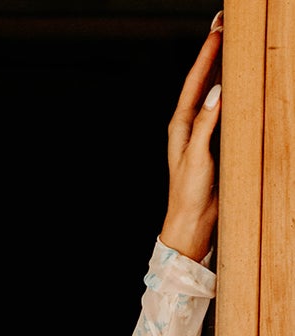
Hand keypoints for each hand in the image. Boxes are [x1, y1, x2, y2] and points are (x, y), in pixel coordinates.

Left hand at [161, 17, 221, 263]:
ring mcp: (204, 131)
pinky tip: (243, 79)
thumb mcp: (195, 157)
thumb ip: (205, 124)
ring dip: (225, 67)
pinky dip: (235, 91)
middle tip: (225, 23)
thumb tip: (217, 91)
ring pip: (216, 91)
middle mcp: (191, 123)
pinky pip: (228, 109)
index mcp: (180, 124)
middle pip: (204, 80)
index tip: (218, 28)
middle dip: (215, 51)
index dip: (207, 54)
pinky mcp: (217, 141)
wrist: (193, 222)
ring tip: (235, 42)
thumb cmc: (188, 194)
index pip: (195, 81)